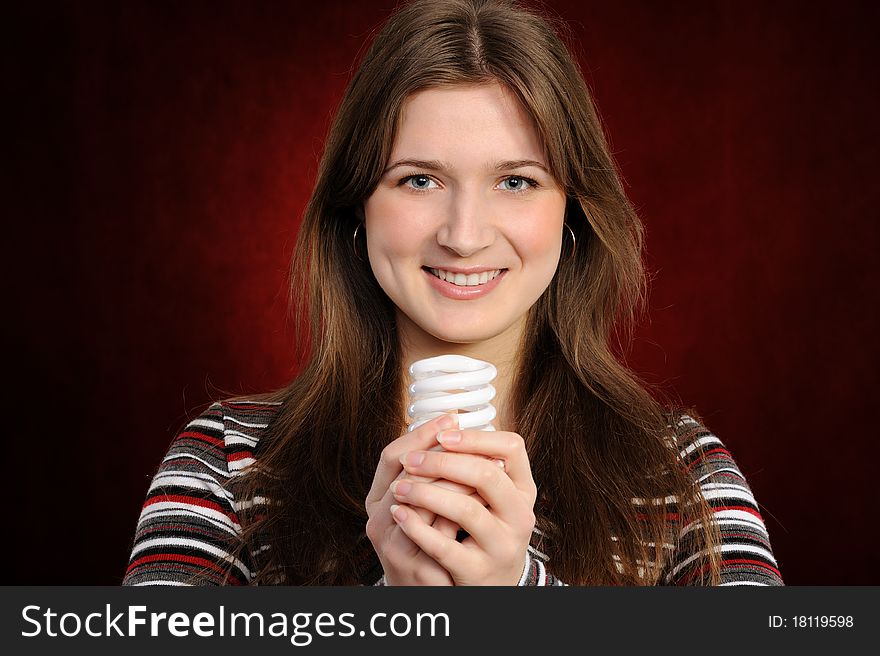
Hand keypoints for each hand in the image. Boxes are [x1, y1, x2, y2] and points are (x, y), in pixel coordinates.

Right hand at [365, 414, 482, 584]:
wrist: (424, 597)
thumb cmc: (425, 546)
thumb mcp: (420, 506)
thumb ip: (428, 475)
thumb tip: (453, 428)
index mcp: (376, 502)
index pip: (390, 456)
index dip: (421, 434)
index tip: (451, 417)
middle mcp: (376, 522)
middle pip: (409, 474)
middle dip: (448, 455)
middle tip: (478, 440)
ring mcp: (393, 548)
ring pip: (426, 502)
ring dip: (460, 481)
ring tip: (488, 466)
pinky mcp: (416, 570)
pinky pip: (442, 536)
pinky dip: (464, 515)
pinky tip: (484, 502)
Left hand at [391, 429, 536, 585]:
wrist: (490, 589)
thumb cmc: (484, 535)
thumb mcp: (493, 500)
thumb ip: (477, 467)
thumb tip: (445, 423)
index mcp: (523, 490)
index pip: (513, 448)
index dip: (476, 437)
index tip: (444, 434)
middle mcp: (520, 516)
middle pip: (486, 474)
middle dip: (442, 462)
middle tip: (412, 461)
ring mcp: (502, 546)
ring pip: (466, 509)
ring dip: (425, 492)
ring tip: (399, 488)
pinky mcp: (478, 572)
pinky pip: (445, 547)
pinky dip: (417, 527)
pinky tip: (400, 513)